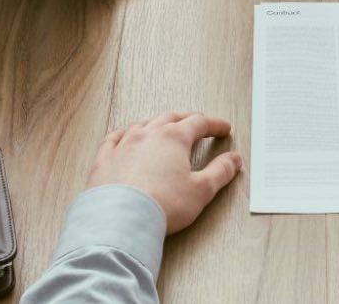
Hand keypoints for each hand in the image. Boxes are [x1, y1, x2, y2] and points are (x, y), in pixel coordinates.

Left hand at [86, 112, 242, 233]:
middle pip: (171, 118)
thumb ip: (220, 172)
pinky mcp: (104, 159)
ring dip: (157, 123)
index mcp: (174, 138)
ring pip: (143, 124)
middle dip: (187, 119)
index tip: (223, 128)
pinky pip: (114, 138)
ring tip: (164, 126)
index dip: (214, 125)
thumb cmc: (162, 205)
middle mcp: (148, 134)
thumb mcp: (201, 190)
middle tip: (197, 123)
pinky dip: (124, 133)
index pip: (199, 122)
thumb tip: (234, 160)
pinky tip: (125, 135)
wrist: (121, 220)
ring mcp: (124, 144)